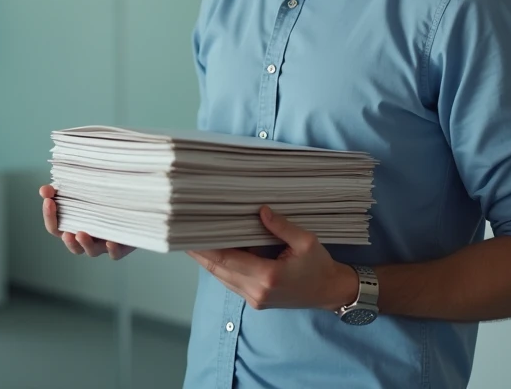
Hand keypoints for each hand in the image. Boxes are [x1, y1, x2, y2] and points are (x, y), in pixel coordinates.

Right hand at [39, 184, 134, 259]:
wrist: (132, 207)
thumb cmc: (99, 201)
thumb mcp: (80, 193)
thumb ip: (61, 192)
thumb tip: (43, 190)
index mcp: (73, 228)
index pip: (55, 228)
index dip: (49, 216)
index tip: (48, 201)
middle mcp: (86, 239)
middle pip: (72, 245)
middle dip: (67, 239)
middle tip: (65, 232)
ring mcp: (102, 244)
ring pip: (91, 251)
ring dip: (85, 244)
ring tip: (81, 234)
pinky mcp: (120, 246)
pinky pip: (115, 254)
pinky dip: (112, 250)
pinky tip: (110, 242)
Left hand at [187, 206, 357, 310]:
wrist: (329, 292)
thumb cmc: (318, 266)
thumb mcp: (306, 241)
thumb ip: (281, 226)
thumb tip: (260, 210)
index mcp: (268, 276)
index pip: (225, 260)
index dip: (204, 247)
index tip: (188, 233)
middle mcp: (256, 290)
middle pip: (217, 269)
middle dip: (199, 251)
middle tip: (182, 232)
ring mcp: (253, 298)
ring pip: (220, 277)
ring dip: (207, 259)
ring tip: (193, 238)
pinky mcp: (254, 300)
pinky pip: (229, 281)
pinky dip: (219, 266)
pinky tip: (213, 251)